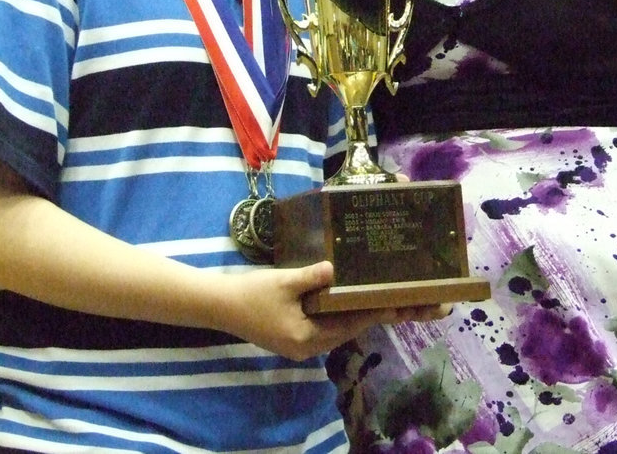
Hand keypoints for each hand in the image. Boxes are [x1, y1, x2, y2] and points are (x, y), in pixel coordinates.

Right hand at [219, 261, 440, 361]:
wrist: (217, 305)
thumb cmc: (250, 294)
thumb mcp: (282, 282)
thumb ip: (310, 277)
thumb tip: (334, 268)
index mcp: (307, 339)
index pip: (350, 325)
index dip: (374, 313)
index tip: (398, 303)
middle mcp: (307, 347)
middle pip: (347, 330)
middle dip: (370, 314)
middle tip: (397, 299)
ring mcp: (300, 344)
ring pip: (337, 329)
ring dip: (356, 314)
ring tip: (380, 297)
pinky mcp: (293, 336)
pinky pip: (324, 326)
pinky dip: (338, 314)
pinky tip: (348, 298)